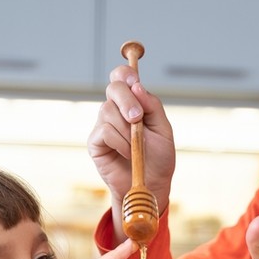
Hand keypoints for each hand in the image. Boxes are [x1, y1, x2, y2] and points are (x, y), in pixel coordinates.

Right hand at [87, 65, 175, 225]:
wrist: (151, 185)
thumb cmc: (158, 158)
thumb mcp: (163, 129)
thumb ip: (152, 106)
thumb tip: (137, 86)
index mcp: (132, 103)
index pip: (122, 77)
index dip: (125, 74)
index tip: (134, 82)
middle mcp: (115, 111)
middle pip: (113, 88)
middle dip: (126, 100)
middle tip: (138, 118)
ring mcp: (103, 126)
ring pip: (108, 111)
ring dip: (127, 130)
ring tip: (136, 147)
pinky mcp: (95, 143)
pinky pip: (105, 131)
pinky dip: (120, 142)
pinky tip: (127, 154)